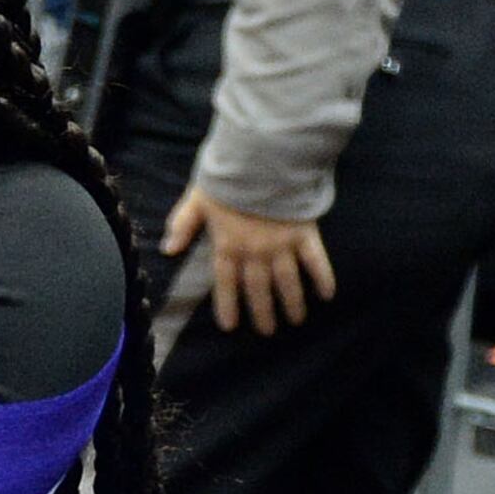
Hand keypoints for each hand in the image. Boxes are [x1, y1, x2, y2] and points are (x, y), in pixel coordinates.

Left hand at [161, 185, 336, 335]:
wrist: (261, 162)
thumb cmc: (226, 179)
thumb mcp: (196, 200)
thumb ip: (182, 225)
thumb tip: (167, 250)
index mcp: (227, 244)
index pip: (225, 282)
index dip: (228, 305)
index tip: (231, 327)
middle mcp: (255, 251)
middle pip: (258, 288)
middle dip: (262, 312)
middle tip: (268, 331)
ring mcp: (282, 245)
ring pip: (287, 281)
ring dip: (291, 302)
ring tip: (295, 320)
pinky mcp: (305, 234)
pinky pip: (316, 261)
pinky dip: (323, 277)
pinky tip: (327, 295)